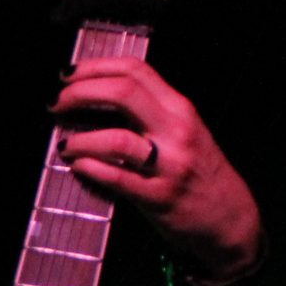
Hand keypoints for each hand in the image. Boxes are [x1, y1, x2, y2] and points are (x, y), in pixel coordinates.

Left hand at [51, 59, 262, 280]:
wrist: (230, 218)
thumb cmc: (199, 173)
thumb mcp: (183, 131)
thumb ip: (150, 112)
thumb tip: (97, 95)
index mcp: (180, 108)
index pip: (136, 70)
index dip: (95, 67)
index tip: (67, 74)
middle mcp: (177, 130)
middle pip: (123, 93)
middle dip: (80, 93)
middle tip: (56, 104)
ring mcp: (169, 165)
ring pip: (117, 139)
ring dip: (80, 139)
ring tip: (64, 145)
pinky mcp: (158, 197)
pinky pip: (117, 178)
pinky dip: (90, 168)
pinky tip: (77, 165)